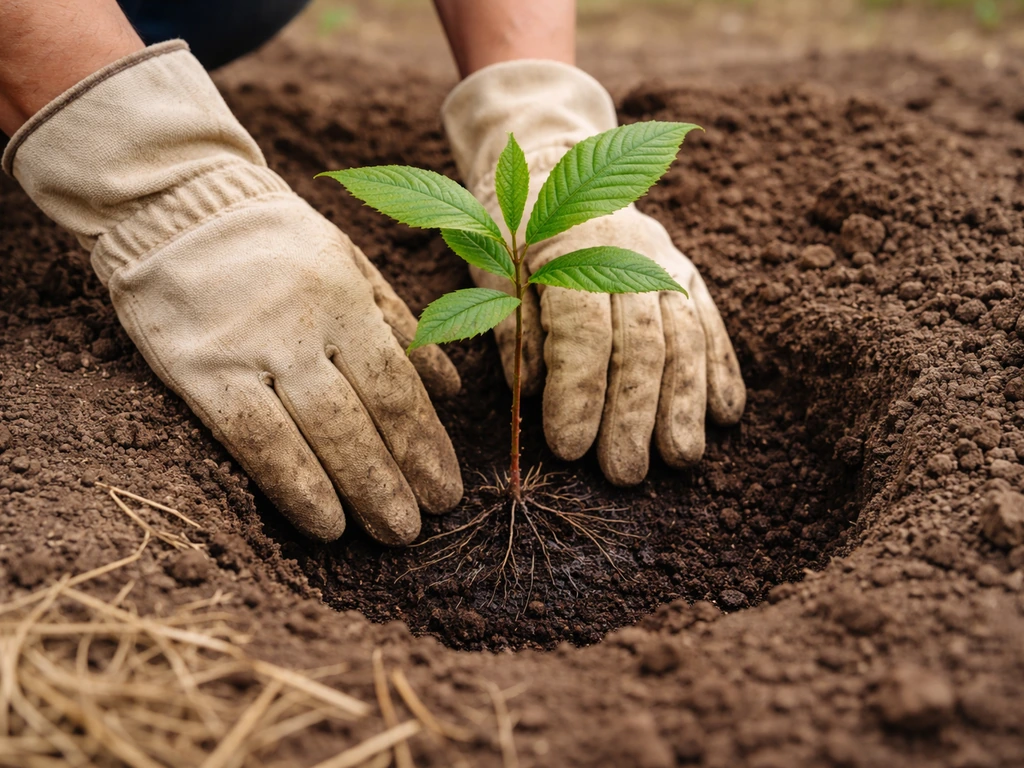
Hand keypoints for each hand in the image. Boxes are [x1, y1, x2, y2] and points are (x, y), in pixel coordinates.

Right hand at [4, 42, 462, 542]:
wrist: (175, 200)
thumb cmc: (274, 240)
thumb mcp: (349, 262)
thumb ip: (399, 324)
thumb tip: (450, 387)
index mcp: (345, 295)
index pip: (397, 383)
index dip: (425, 441)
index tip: (446, 487)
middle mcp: (305, 325)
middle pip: (364, 415)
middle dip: (399, 477)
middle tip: (423, 526)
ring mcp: (250, 348)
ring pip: (318, 432)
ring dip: (360, 490)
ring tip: (392, 532)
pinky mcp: (198, 370)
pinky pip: (253, 439)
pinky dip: (292, 484)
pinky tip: (323, 523)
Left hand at [443, 60, 744, 484]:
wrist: (559, 164)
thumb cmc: (511, 229)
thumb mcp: (490, 267)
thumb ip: (512, 325)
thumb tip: (535, 391)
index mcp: (570, 246)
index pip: (583, 329)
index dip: (578, 392)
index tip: (568, 448)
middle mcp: (629, 253)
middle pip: (641, 344)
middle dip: (632, 414)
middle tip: (624, 474)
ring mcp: (666, 263)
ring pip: (684, 338)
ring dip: (685, 403)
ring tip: (681, 459)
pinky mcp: (689, 274)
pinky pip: (712, 324)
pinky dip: (722, 370)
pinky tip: (728, 415)